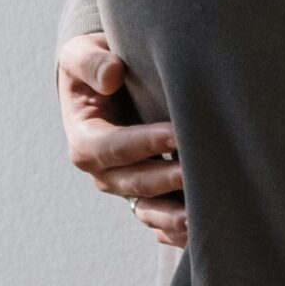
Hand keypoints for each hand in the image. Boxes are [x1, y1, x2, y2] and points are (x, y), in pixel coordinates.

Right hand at [57, 33, 186, 246]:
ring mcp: (126, 185)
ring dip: (172, 215)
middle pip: (133, 182)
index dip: (143, 143)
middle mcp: (105, 170)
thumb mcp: (81, 53)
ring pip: (147, 209)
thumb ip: (92, 61)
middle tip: (199, 172)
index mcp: (86, 138)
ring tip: (202, 215)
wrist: (109, 80)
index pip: (112, 147)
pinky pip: (159, 219)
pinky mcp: (147, 192)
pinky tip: (201, 232)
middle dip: (165, 179)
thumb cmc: (96, 64)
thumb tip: (111, 76)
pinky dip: (176, 230)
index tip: (176, 134)